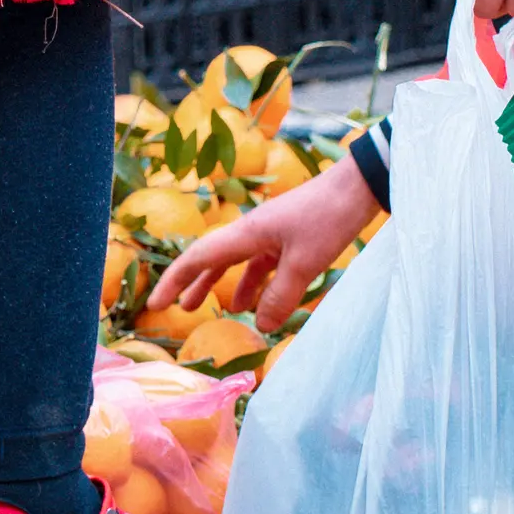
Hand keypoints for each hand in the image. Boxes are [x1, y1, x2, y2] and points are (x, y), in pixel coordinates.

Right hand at [159, 149, 375, 327]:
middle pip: (210, 258)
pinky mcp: (289, 237)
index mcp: (246, 233)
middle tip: (172, 308)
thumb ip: (280, 297)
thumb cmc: (328, 219)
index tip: (155, 303)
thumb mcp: (304, 264)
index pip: (198, 257)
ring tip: (207, 309)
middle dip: (189, 283)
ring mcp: (270, 233)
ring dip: (220, 285)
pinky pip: (261, 264)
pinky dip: (254, 284)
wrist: (358, 187)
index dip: (174, 281)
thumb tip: (260, 326)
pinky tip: (256, 304)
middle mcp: (251, 231)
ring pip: (235, 262)